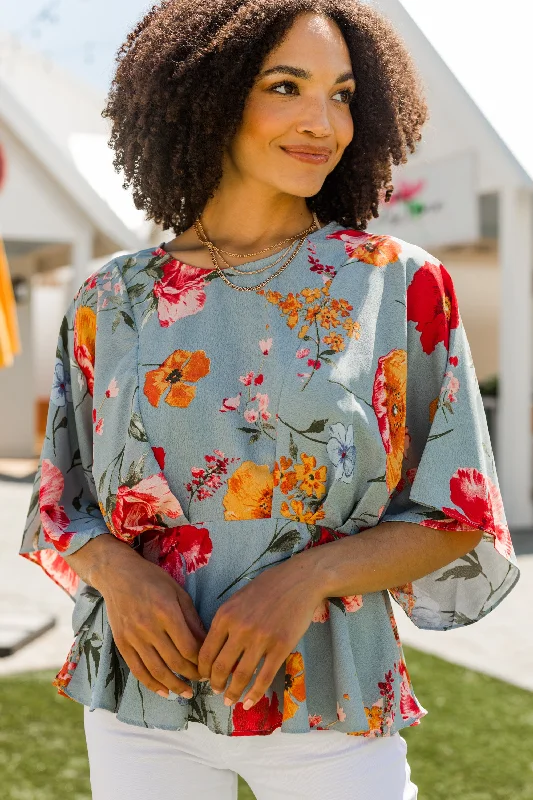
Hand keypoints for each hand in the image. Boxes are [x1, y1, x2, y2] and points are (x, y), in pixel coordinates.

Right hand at [99, 552, 206, 698]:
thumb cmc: (153, 580)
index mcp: (167, 612)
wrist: (118, 575)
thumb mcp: (178, 592)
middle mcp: (149, 627)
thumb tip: (207, 644)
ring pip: (157, 670)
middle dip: (192, 675)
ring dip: (174, 686)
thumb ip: (192, 619)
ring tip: (187, 693)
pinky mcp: (122, 643)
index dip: (202, 662)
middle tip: (203, 681)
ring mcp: (134, 637)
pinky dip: (151, 684)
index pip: (188, 647)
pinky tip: (164, 692)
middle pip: (175, 662)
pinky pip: (137, 670)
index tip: (210, 667)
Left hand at [197, 555, 323, 709]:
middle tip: (215, 691)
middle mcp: (240, 628)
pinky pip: (264, 678)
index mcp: (225, 615)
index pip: (206, 651)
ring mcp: (261, 639)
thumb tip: (215, 647)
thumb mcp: (238, 598)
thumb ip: (226, 621)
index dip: (202, 670)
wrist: (300, 580)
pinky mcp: (281, 648)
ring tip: (230, 700)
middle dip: (215, 684)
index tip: (205, 677)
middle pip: (220, 667)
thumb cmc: (268, 586)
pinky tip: (249, 703)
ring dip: (233, 693)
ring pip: (241, 676)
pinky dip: (254, 695)